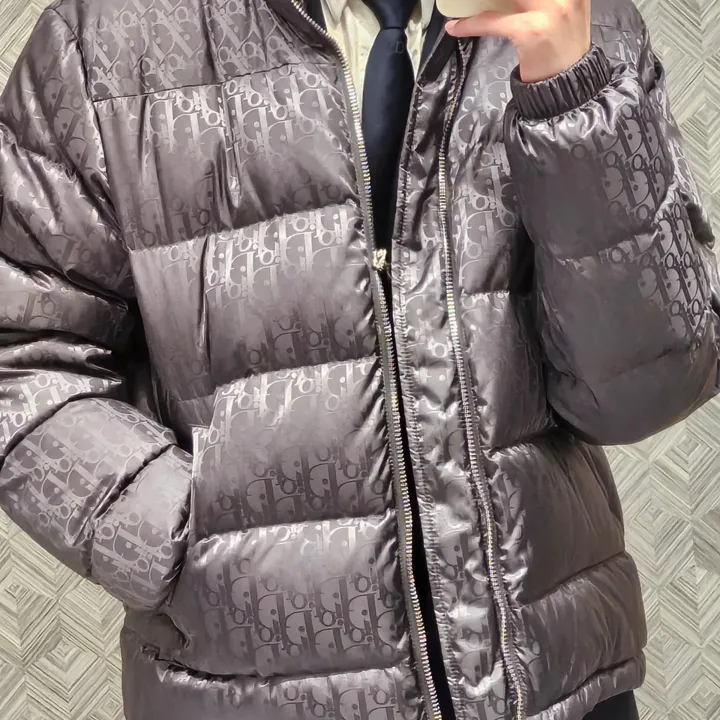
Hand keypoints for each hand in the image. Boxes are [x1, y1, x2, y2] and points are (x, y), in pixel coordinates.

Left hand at [445, 0, 591, 83]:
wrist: (568, 83)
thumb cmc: (563, 49)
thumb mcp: (563, 10)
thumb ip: (544, 0)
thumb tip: (509, 0)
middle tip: (478, 1)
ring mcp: (549, 10)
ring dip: (479, 1)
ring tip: (464, 4)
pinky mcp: (530, 30)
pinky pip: (493, 21)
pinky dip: (471, 24)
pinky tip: (456, 27)